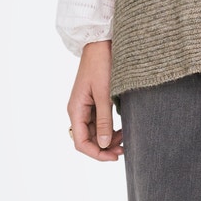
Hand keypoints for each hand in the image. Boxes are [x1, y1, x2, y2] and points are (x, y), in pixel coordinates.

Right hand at [67, 40, 123, 161]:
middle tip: (125, 149)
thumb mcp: (104, 94)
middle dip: (104, 148)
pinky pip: (99, 123)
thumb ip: (105, 120)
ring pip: (94, 133)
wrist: (101, 43)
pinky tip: (122, 130)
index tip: (115, 157)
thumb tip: (104, 145)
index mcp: (75, 109)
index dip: (97, 154)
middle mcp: (77, 111)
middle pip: (87, 140)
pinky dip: (109, 129)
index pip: (81, 142)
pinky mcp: (93, 102)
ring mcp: (85, 107)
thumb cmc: (101, 64)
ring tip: (125, 139)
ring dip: (108, 140)